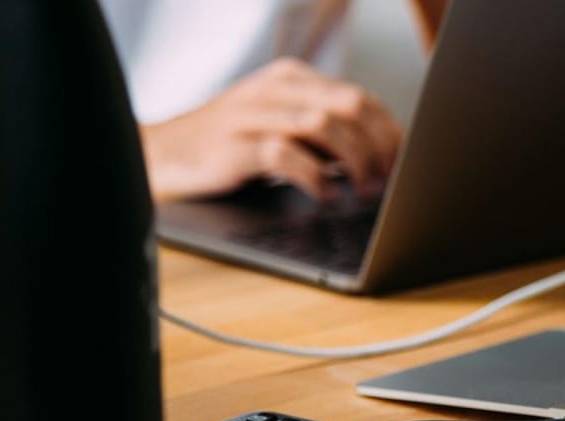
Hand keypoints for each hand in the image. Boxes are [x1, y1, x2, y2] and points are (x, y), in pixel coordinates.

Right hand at [140, 57, 402, 202]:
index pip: (359, 97)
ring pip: (325, 126)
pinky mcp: (234, 147)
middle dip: (379, 147)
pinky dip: (314, 178)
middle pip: (350, 107)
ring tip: (362, 192)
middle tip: (387, 182)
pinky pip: (286, 155)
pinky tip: (323, 197)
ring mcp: (252, 116)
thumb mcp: (277, 127)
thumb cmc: (226, 148)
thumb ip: (320, 134)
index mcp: (291, 80)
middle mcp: (275, 91)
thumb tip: (378, 160)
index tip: (404, 165)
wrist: (160, 156)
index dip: (389, 133)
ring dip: (355, 163)